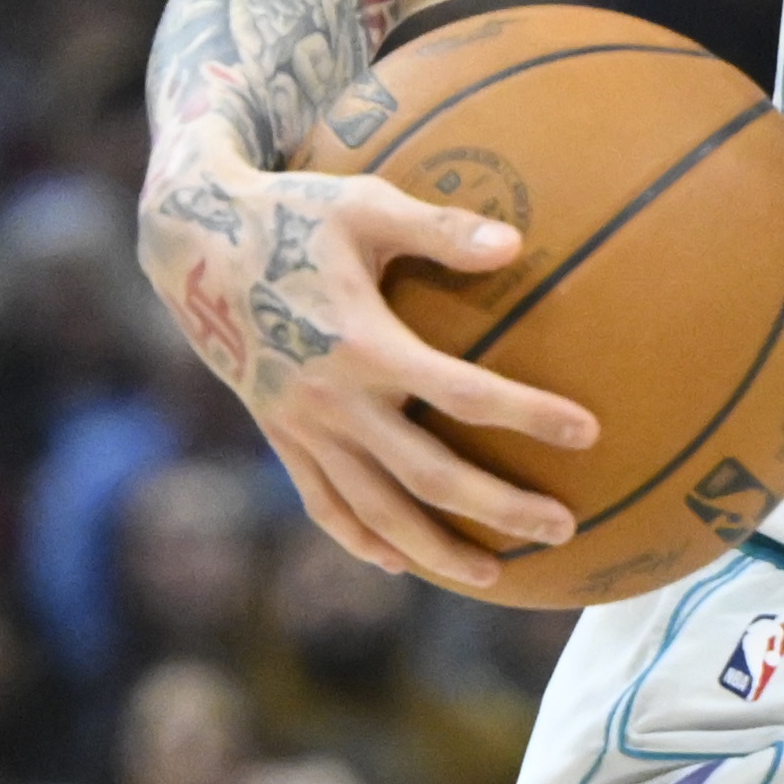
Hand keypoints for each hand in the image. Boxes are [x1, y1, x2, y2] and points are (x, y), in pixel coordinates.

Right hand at [137, 149, 599, 586]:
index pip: (462, 394)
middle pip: (427, 475)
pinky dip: (360, 540)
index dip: (528, 415)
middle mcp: (332, 401)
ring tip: (494, 577)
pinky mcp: (280, 437)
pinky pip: (323, 504)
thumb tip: (517, 246)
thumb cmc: (296, 213)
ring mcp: (301, 428)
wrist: (195, 247)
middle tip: (564, 528)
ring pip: (374, 510)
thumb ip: (440, 230)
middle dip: (497, 508)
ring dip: (435, 548)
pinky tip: (399, 564)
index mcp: (362, 345)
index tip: (589, 431)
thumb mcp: (366, 206)